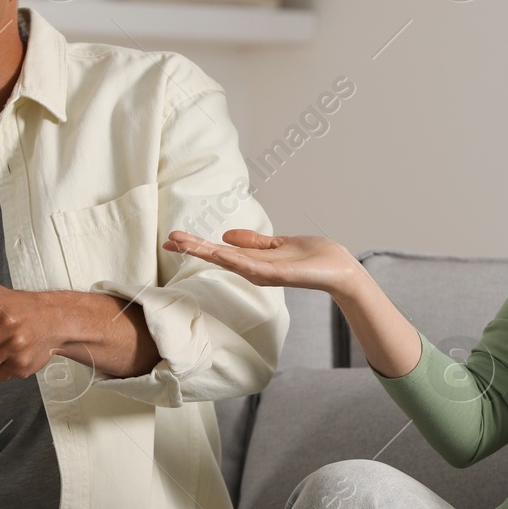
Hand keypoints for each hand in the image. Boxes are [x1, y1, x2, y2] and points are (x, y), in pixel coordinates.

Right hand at [163, 229, 360, 294]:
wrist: (339, 269)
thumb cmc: (313, 257)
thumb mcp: (278, 244)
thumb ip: (254, 241)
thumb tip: (226, 235)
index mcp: (253, 261)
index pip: (219, 251)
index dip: (196, 244)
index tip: (173, 237)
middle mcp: (254, 269)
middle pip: (217, 257)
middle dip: (193, 248)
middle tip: (168, 239)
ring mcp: (264, 273)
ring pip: (228, 261)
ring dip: (206, 251)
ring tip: (183, 242)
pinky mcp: (277, 273)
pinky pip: (252, 265)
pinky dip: (234, 259)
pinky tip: (219, 250)